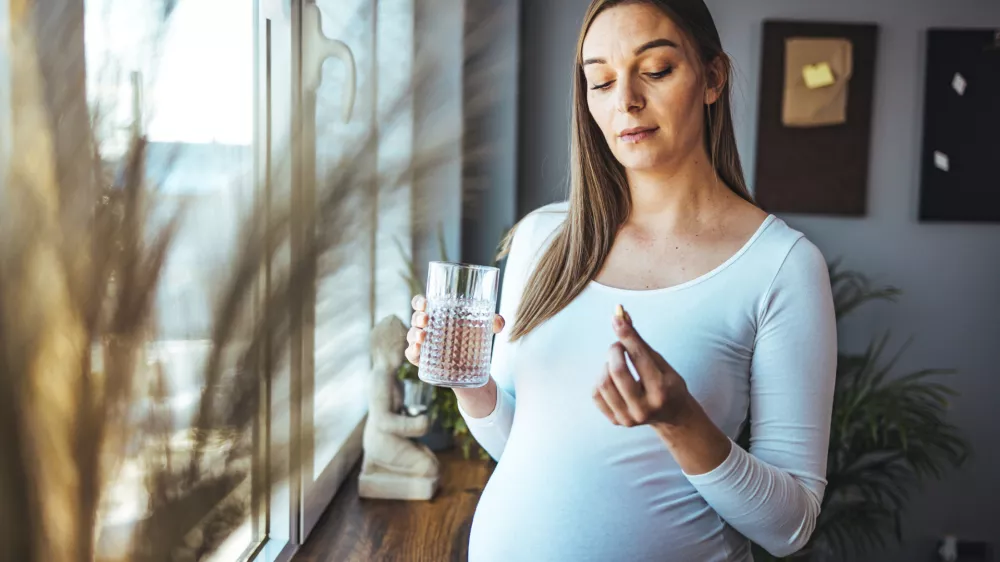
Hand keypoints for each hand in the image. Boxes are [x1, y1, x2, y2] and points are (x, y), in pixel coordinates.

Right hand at [404, 294, 505, 366]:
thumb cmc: (473, 339)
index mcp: (438, 314)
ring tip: (423, 336)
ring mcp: (424, 344)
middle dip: (418, 317)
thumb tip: (499, 322)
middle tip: (426, 319)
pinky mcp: (423, 360)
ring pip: (412, 335)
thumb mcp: (484, 329)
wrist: (473, 367)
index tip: (426, 303)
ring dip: (414, 334)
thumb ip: (494, 322)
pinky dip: (412, 351)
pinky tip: (418, 350)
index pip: (422, 304)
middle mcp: (427, 327)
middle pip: (416, 318)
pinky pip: (411, 354)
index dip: (419, 302)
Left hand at [593, 305, 695, 428]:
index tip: (617, 318)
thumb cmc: (668, 384)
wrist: (673, 416)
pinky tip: (612, 379)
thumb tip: (622, 316)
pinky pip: (596, 394)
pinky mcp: (616, 421)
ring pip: (603, 383)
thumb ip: (641, 343)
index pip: (639, 358)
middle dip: (614, 351)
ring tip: (617, 364)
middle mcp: (644, 408)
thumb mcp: (662, 363)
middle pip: (617, 372)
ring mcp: (629, 418)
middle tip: (618, 345)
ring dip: (607, 366)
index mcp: (661, 391)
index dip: (627, 335)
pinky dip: (601, 380)